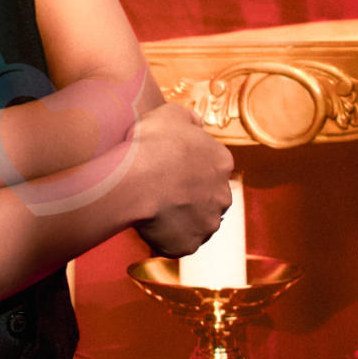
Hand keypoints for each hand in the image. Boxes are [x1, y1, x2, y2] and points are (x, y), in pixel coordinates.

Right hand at [123, 101, 234, 258]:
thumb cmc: (152, 144)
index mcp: (221, 163)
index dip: (190, 168)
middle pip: (209, 198)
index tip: (170, 168)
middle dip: (191, 196)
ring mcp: (207, 224)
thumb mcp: (171, 113)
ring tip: (155, 209)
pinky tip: (150, 224)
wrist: (134, 179)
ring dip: (181, 218)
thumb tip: (196, 124)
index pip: (211, 167)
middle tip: (163, 191)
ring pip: (196, 222)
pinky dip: (167, 237)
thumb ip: (189, 119)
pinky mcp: (189, 245)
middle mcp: (222, 195)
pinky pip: (178, 243)